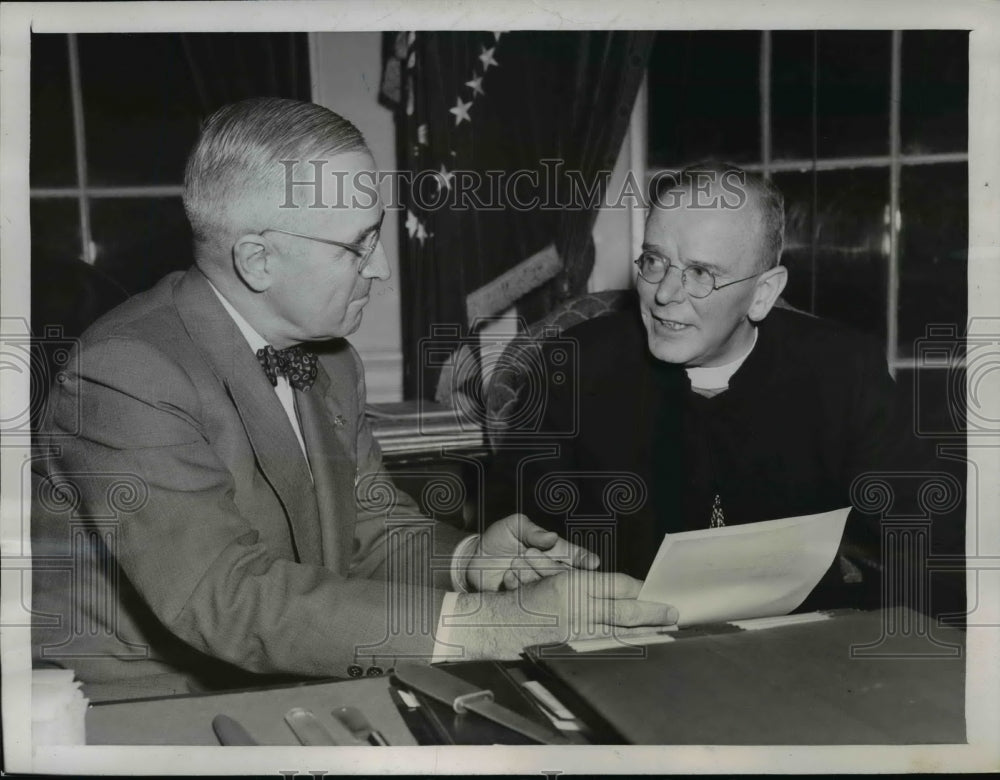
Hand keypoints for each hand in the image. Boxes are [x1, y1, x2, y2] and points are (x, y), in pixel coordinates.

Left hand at [465, 513, 599, 591]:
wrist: (472, 560)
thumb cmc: (497, 539)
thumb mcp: (513, 526)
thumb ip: (533, 531)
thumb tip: (552, 537)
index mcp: (553, 551)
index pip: (575, 556)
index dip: (585, 560)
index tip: (593, 563)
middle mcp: (549, 571)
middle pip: (564, 575)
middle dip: (549, 566)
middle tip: (528, 554)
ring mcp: (538, 587)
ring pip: (547, 588)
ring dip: (531, 575)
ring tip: (514, 563)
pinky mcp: (524, 602)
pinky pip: (528, 598)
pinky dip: (517, 586)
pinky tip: (507, 578)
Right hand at [517, 570, 678, 638]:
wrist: (500, 623)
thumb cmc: (526, 598)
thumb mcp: (557, 579)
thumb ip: (588, 585)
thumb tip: (624, 591)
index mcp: (573, 585)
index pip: (617, 585)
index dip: (639, 589)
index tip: (654, 590)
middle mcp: (576, 607)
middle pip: (623, 611)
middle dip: (651, 612)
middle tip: (673, 613)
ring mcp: (575, 631)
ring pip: (617, 630)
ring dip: (643, 630)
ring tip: (664, 630)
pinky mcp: (572, 647)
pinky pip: (604, 644)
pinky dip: (623, 643)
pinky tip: (636, 644)